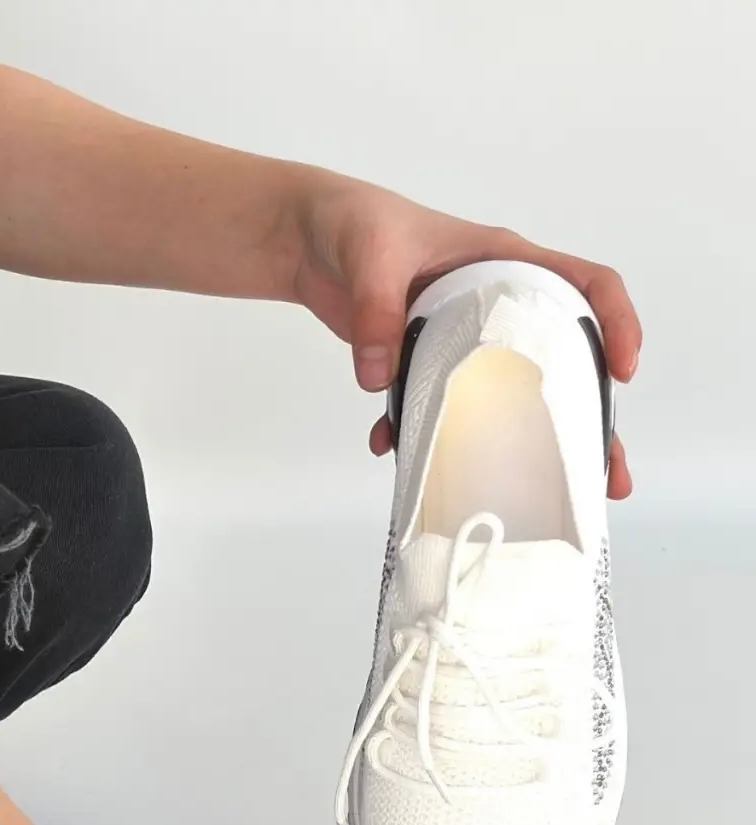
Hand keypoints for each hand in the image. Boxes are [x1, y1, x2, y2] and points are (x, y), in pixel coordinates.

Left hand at [292, 175, 640, 498]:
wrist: (306, 239)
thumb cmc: (351, 222)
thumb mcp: (368, 253)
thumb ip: (376, 309)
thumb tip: (380, 378)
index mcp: (504, 262)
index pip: (585, 285)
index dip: (614, 323)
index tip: (622, 371)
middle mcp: (495, 304)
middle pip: (561, 363)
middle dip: (586, 421)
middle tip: (604, 475)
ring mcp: (462, 340)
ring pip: (507, 399)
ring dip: (518, 450)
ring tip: (539, 497)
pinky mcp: (425, 365)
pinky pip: (438, 410)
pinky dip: (421, 438)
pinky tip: (395, 455)